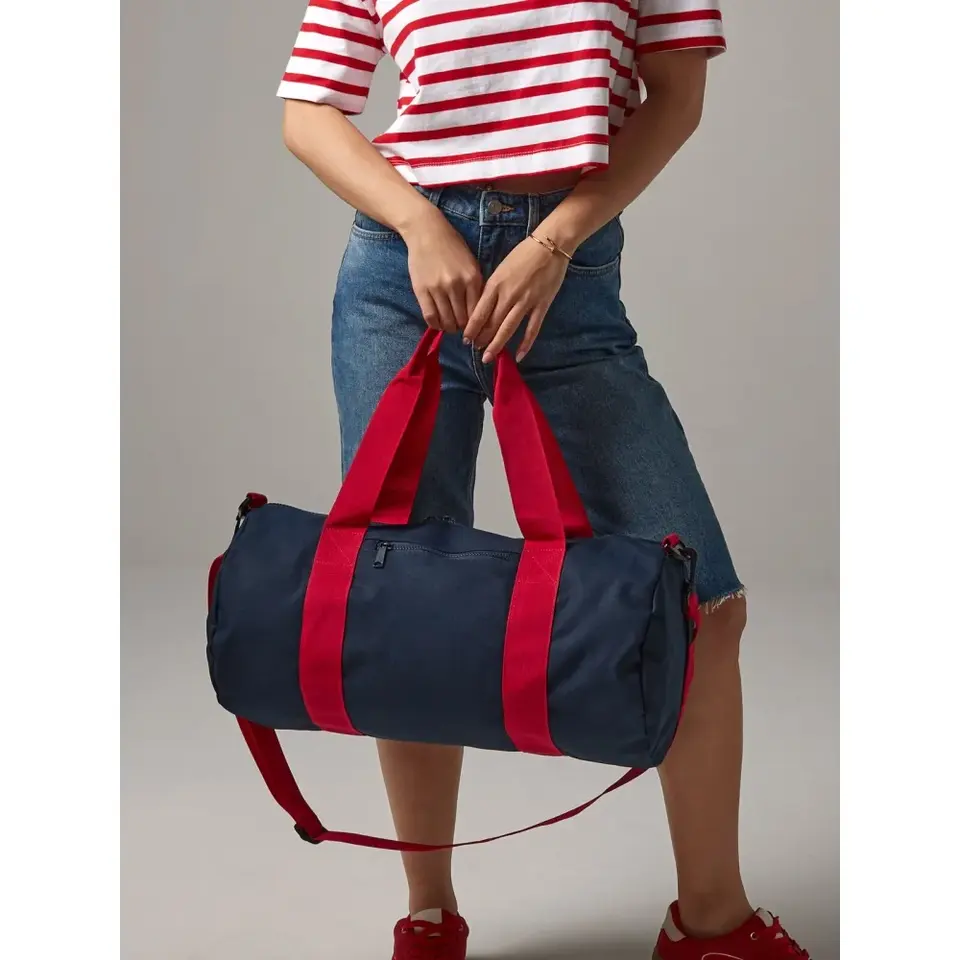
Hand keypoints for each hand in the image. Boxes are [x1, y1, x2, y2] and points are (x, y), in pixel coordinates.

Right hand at [403, 209, 483, 332]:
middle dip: (462, 328)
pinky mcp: (421, 290)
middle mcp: (456, 285)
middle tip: (460, 328)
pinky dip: (435, 324)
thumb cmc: (452, 246)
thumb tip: (478, 312)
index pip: (477, 312)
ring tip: (449, 326)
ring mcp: (438, 288)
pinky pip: (429, 316)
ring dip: (449, 327)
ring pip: (446, 320)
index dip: (476, 325)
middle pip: (462, 320)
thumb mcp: (472, 264)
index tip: (473, 328)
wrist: (427, 231)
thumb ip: (476, 286)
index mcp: (472, 278)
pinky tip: (437, 323)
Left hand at [462, 236, 566, 362]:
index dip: (471, 329)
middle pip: (491, 324)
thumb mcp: (500, 269)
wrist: (550, 245)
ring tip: (488, 357)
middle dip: (482, 339)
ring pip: (508, 329)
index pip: (479, 313)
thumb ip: (492, 289)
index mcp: (495, 285)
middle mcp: (508, 295)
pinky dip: (525, 344)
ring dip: (497, 345)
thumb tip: (482, 309)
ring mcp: (526, 302)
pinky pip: (532, 329)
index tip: (466, 339)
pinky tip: (519, 356)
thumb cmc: (523, 254)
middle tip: (476, 350)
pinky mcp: (541, 305)